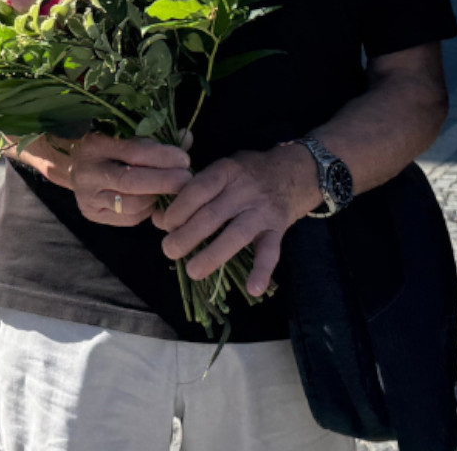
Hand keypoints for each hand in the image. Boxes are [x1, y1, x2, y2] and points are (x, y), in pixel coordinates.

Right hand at [63, 133, 192, 226]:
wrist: (76, 166)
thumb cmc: (111, 147)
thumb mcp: (127, 135)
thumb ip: (156, 138)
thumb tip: (186, 137)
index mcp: (96, 145)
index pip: (134, 153)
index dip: (162, 157)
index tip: (184, 160)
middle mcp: (88, 172)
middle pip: (131, 182)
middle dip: (164, 181)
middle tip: (186, 179)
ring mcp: (88, 197)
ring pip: (131, 204)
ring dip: (157, 197)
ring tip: (172, 189)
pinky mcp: (93, 214)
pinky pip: (129, 218)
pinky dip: (148, 209)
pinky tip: (154, 199)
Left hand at [151, 143, 321, 295]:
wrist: (298, 169)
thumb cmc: (250, 172)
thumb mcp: (222, 170)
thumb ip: (192, 192)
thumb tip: (158, 219)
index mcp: (227, 171)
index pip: (198, 190)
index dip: (178, 209)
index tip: (164, 225)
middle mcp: (245, 189)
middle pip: (212, 215)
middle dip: (186, 235)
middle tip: (169, 250)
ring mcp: (263, 210)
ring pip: (236, 234)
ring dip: (212, 255)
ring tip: (192, 271)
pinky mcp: (278, 228)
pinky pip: (271, 251)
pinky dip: (262, 270)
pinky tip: (253, 288)